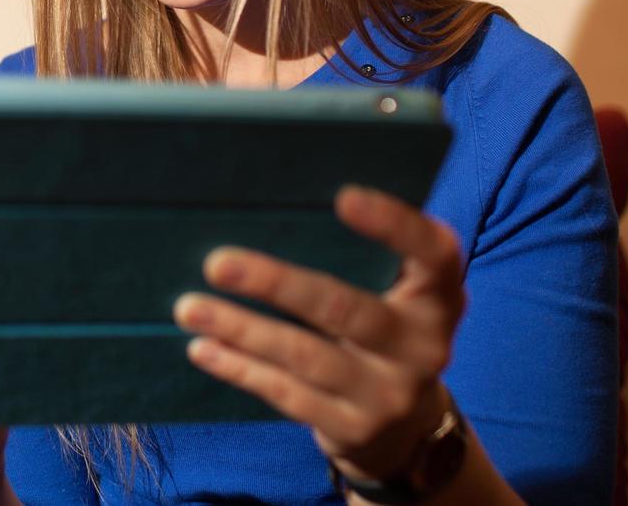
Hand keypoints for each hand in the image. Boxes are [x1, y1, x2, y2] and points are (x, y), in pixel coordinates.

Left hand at [172, 185, 466, 479]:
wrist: (408, 430)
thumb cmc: (383, 331)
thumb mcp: (395, 295)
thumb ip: (360, 259)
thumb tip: (264, 209)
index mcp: (438, 297)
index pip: (433, 252)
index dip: (394, 224)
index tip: (343, 197)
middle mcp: (424, 346)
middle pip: (346, 309)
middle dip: (276, 284)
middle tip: (216, 263)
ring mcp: (389, 395)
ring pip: (306, 356)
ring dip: (242, 329)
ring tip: (189, 308)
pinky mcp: (354, 429)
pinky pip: (288, 395)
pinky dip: (241, 369)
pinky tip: (204, 348)